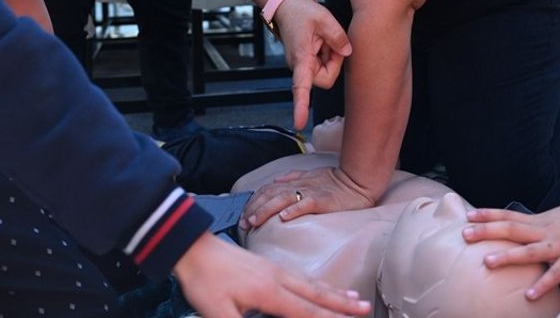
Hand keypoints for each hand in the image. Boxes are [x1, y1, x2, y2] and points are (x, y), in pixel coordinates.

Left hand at [174, 232, 369, 317]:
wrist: (193, 246)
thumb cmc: (203, 280)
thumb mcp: (218, 312)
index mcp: (269, 292)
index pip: (306, 312)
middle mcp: (278, 278)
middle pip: (317, 294)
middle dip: (343, 304)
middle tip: (366, 308)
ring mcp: (274, 269)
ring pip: (312, 283)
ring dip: (335, 292)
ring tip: (355, 297)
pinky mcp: (267, 265)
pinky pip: (301, 276)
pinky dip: (318, 282)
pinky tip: (319, 285)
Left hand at [240, 166, 375, 229]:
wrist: (357, 181)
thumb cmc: (334, 180)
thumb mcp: (310, 175)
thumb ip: (292, 177)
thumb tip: (276, 181)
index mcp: (295, 181)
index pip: (267, 190)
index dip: (253, 201)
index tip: (244, 215)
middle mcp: (299, 185)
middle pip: (270, 195)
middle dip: (254, 208)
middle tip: (243, 223)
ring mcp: (310, 192)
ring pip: (282, 199)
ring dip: (266, 210)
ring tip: (254, 221)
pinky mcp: (323, 200)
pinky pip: (306, 204)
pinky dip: (293, 210)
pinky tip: (283, 218)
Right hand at [275, 0, 352, 129]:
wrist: (286, 7)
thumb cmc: (301, 12)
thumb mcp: (323, 18)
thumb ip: (337, 36)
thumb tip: (347, 52)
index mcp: (300, 58)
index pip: (300, 87)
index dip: (301, 105)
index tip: (299, 123)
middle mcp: (300, 66)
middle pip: (326, 79)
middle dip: (335, 63)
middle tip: (332, 42)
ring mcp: (303, 66)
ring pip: (326, 73)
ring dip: (331, 58)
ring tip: (324, 39)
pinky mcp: (307, 63)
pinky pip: (324, 66)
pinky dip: (328, 55)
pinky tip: (322, 42)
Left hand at [462, 198, 559, 300]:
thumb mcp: (554, 218)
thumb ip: (537, 226)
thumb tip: (520, 234)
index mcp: (539, 221)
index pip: (509, 215)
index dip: (488, 215)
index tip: (467, 215)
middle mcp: (544, 231)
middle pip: (512, 229)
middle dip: (487, 231)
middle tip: (464, 234)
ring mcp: (558, 244)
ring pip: (529, 250)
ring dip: (508, 256)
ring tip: (487, 262)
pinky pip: (556, 273)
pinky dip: (542, 284)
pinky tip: (529, 295)